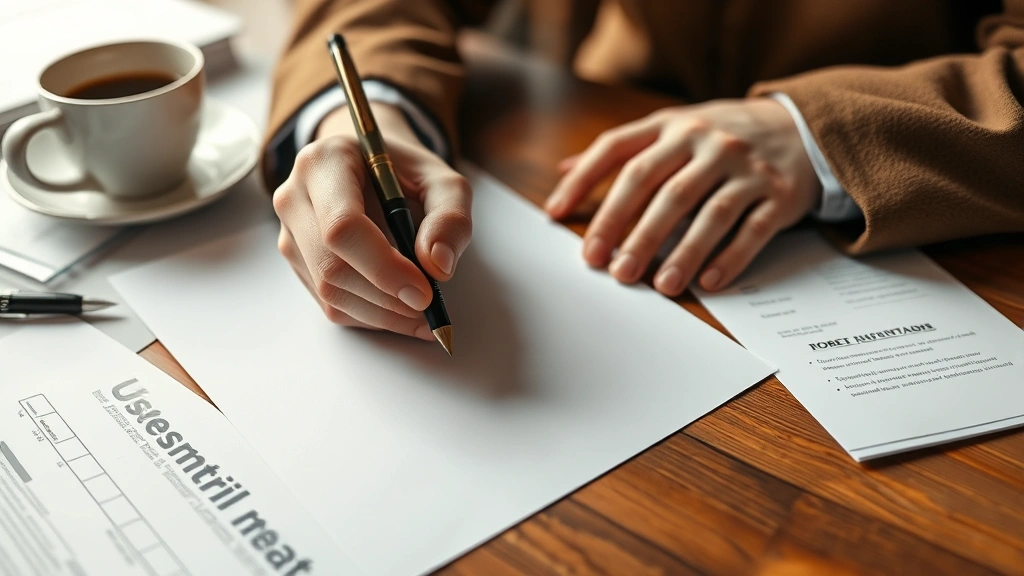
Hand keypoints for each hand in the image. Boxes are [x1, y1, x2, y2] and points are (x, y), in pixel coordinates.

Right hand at [273, 103, 471, 338]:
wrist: (371, 168)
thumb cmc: (406, 174)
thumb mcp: (444, 182)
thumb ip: (450, 218)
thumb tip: (438, 266)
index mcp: (327, 163)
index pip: (343, 226)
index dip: (383, 267)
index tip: (423, 291)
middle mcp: (295, 196)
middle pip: (331, 265)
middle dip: (386, 297)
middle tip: (429, 307)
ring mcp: (290, 231)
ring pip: (329, 291)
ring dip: (380, 313)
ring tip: (421, 312)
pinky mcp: (298, 261)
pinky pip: (329, 303)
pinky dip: (369, 316)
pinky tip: (400, 311)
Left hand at [545, 98, 819, 294]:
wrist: (801, 127)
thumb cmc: (721, 137)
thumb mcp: (673, 129)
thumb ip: (624, 149)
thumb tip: (563, 169)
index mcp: (672, 126)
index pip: (617, 149)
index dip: (582, 181)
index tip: (555, 216)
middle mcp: (707, 141)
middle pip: (661, 188)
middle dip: (631, 231)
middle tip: (610, 268)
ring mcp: (746, 167)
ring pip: (708, 213)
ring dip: (681, 252)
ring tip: (659, 286)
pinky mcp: (779, 194)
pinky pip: (751, 230)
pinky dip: (729, 257)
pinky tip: (708, 282)